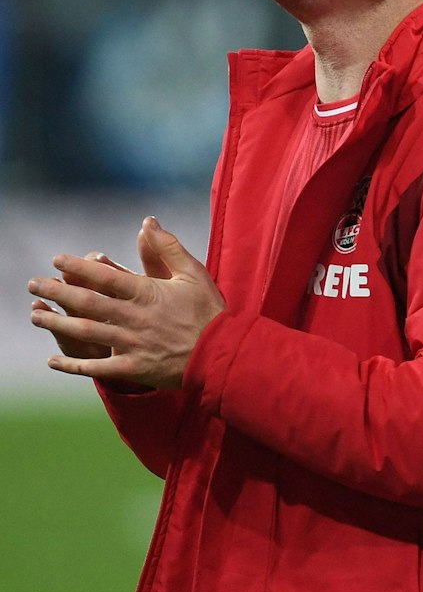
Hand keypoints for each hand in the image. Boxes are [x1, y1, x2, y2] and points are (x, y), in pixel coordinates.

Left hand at [29, 218, 225, 387]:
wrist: (222, 353)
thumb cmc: (209, 310)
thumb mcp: (193, 273)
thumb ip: (168, 247)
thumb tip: (148, 222)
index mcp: (147, 293)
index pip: (105, 277)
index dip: (78, 267)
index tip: (56, 260)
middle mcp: (134, 317)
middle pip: (87, 302)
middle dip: (57, 292)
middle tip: (32, 284)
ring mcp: (132, 344)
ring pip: (86, 332)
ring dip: (57, 323)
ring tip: (35, 315)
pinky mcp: (133, 368)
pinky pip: (96, 369)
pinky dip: (72, 366)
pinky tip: (52, 361)